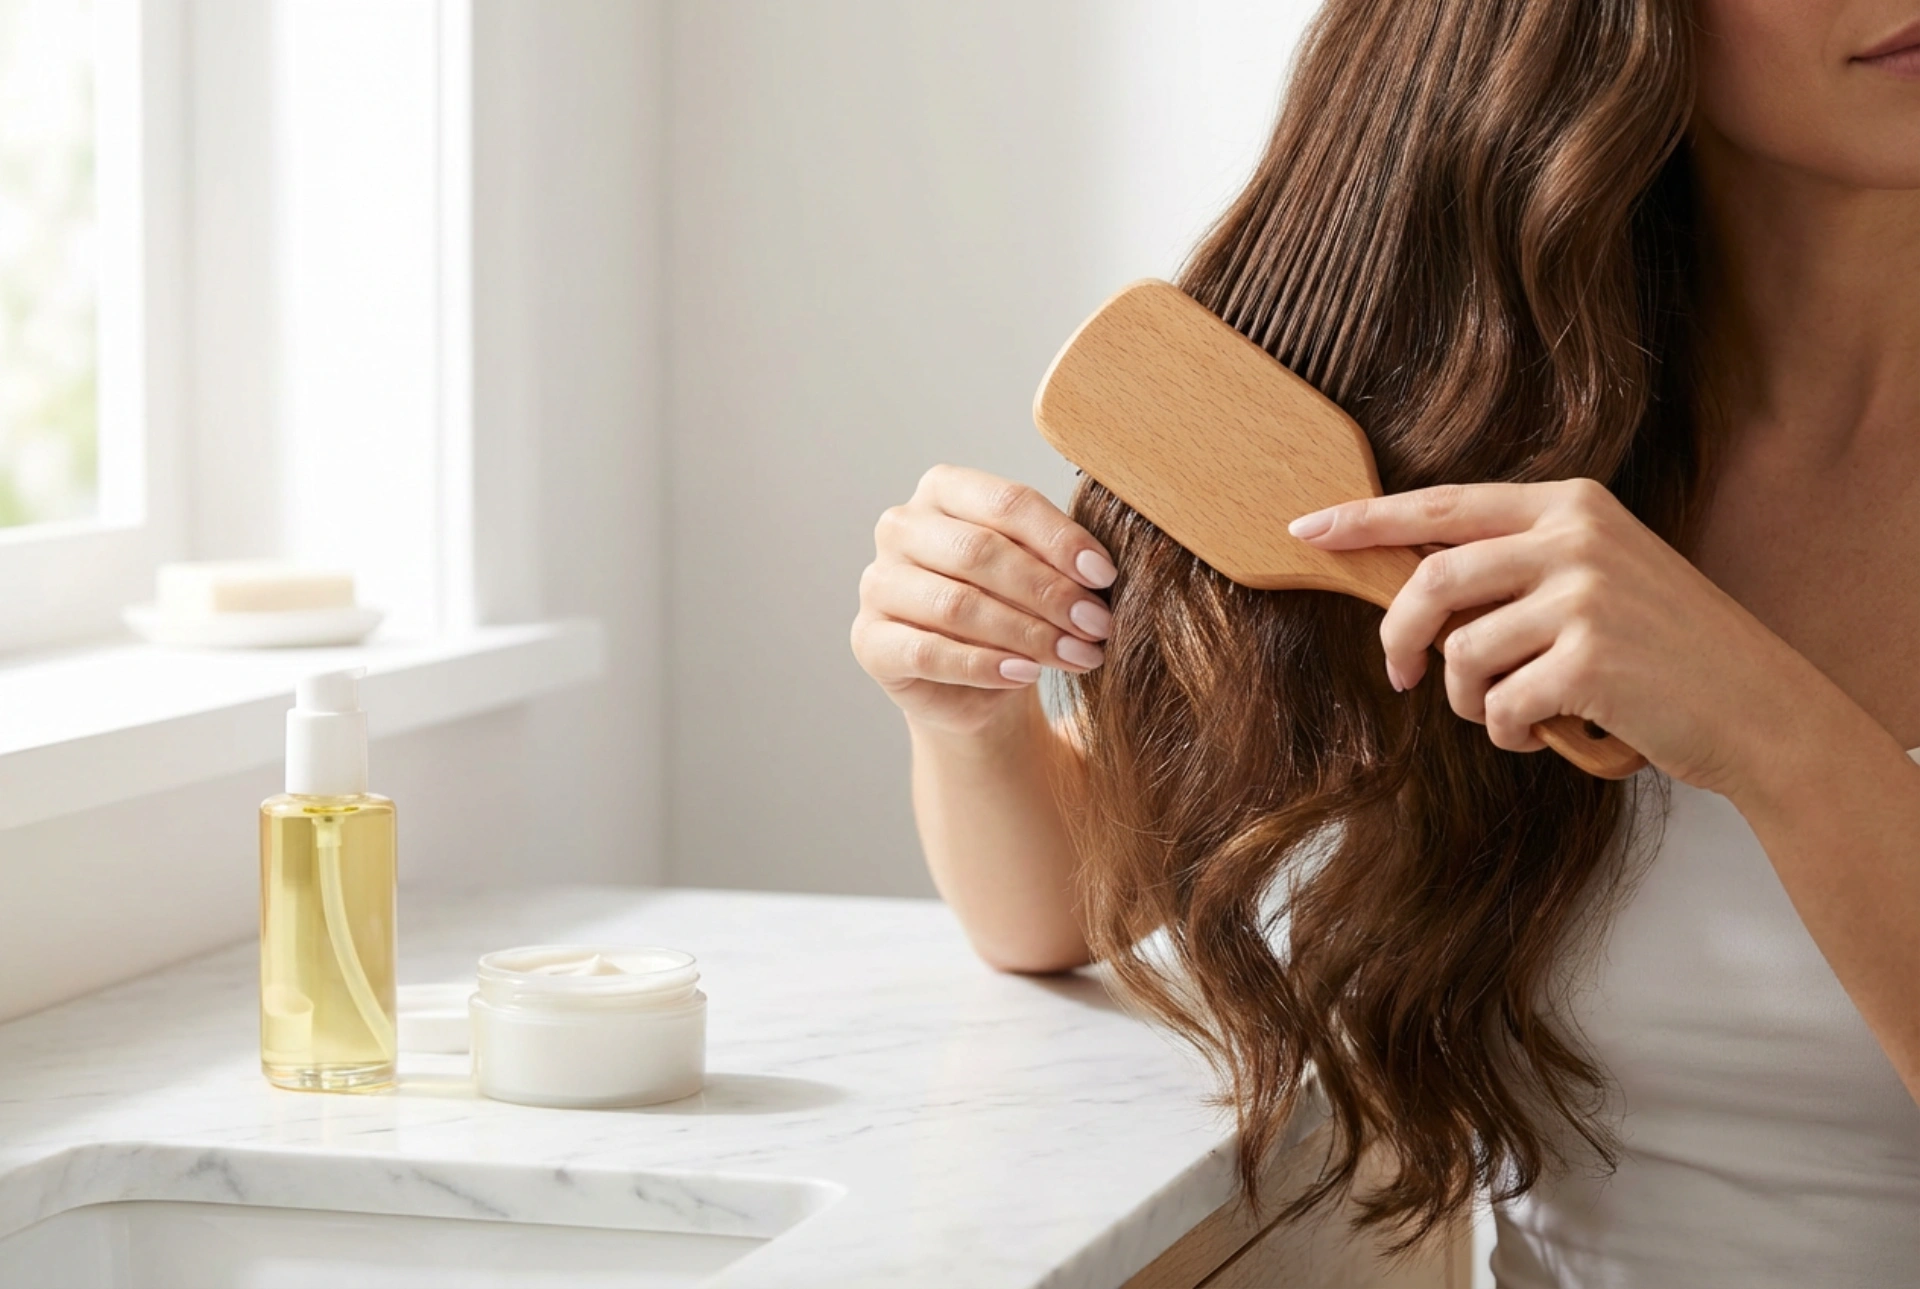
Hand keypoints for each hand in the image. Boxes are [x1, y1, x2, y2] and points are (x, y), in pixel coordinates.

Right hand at [853, 465, 1116, 738]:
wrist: (974, 684)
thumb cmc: (1013, 609)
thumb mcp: (1040, 573)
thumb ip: (1059, 558)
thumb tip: (1101, 570)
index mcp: (942, 490)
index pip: (1005, 502)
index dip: (1060, 538)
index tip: (1104, 575)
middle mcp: (901, 527)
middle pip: (980, 551)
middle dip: (1049, 591)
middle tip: (1097, 624)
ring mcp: (878, 584)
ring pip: (957, 604)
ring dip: (1028, 633)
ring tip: (1078, 655)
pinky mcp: (869, 641)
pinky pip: (929, 652)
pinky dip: (985, 665)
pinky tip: (1026, 674)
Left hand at [1287, 478, 1822, 793]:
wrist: (1758, 705)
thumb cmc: (1662, 649)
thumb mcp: (1595, 577)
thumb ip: (1514, 567)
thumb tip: (1408, 586)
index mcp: (1569, 504)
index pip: (1440, 506)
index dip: (1365, 520)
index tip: (1307, 529)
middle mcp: (1575, 537)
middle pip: (1431, 579)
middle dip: (1399, 637)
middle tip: (1401, 676)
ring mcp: (1585, 595)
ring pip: (1462, 654)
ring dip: (1471, 700)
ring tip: (1511, 710)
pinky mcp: (1590, 660)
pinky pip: (1500, 706)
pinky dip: (1509, 733)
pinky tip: (1545, 732)